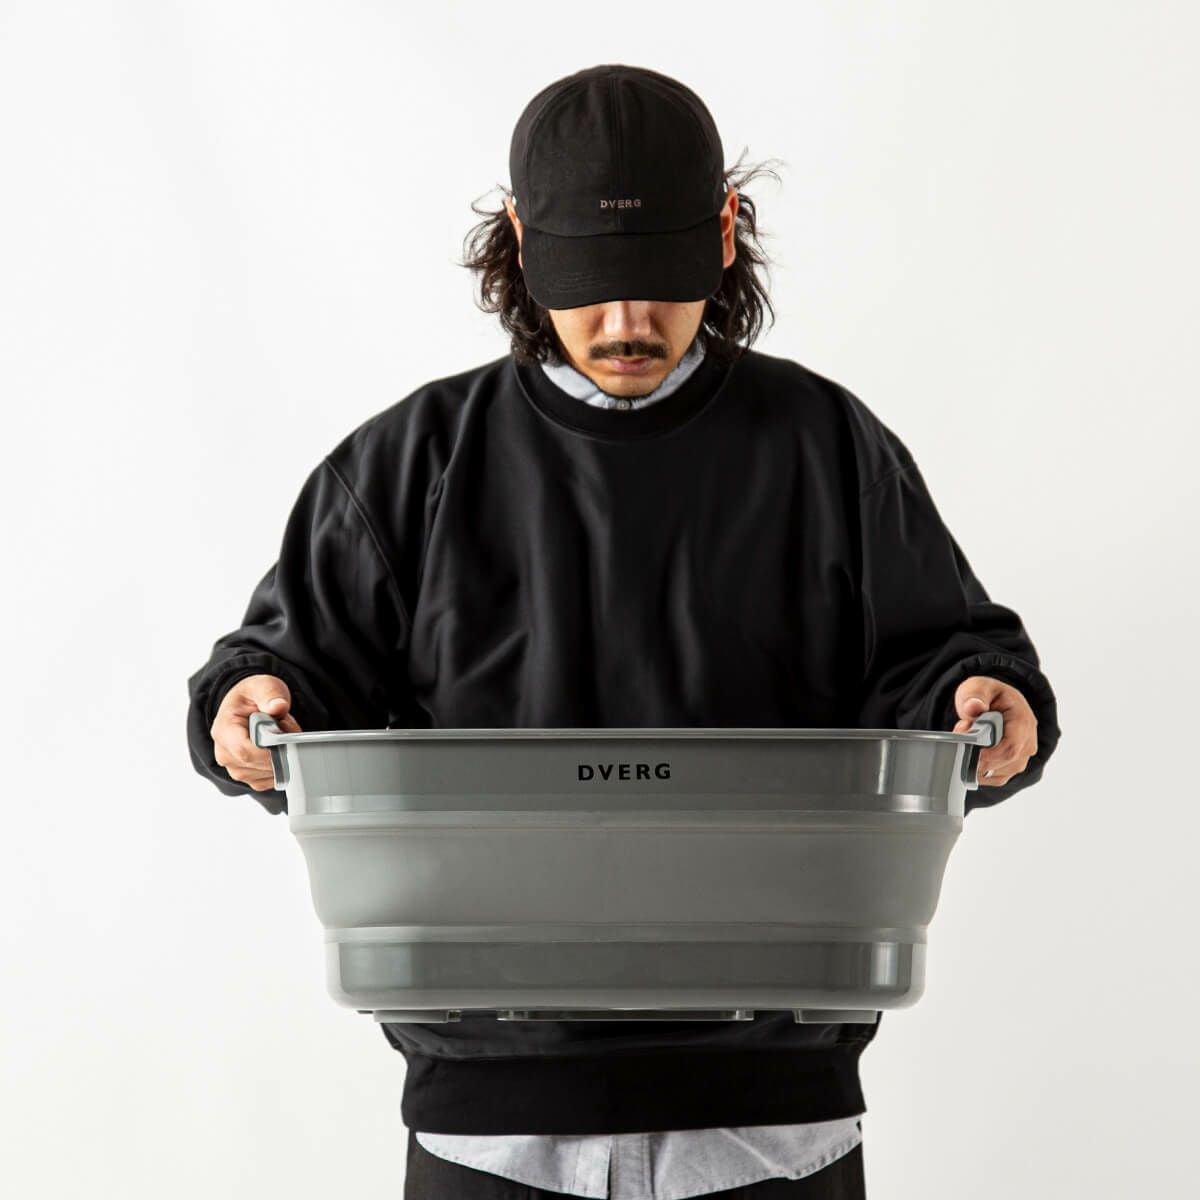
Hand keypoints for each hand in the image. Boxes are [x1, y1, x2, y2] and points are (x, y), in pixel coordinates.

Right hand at [210, 674, 303, 791]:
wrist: (248, 707)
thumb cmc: (253, 697)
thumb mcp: (263, 685)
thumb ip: (270, 694)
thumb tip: (278, 707)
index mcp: (223, 730)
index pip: (244, 750)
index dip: (269, 750)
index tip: (286, 739)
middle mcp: (224, 753)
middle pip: (257, 765)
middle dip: (279, 749)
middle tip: (286, 727)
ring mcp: (235, 768)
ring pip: (265, 773)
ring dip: (282, 757)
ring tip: (280, 734)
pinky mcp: (249, 777)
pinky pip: (270, 780)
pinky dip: (281, 766)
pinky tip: (279, 748)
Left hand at [951, 676, 1038, 786]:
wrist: (993, 701)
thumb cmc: (987, 695)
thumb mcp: (978, 687)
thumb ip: (975, 695)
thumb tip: (974, 707)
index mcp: (1023, 720)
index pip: (1012, 747)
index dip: (991, 755)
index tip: (972, 753)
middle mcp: (1028, 740)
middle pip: (1006, 763)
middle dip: (979, 757)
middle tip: (962, 739)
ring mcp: (1022, 755)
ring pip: (1000, 773)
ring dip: (978, 764)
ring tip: (967, 742)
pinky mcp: (1012, 765)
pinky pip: (997, 778)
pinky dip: (980, 772)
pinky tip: (971, 756)